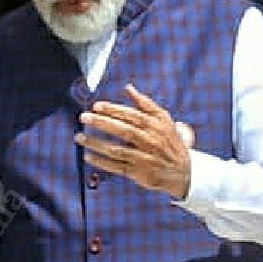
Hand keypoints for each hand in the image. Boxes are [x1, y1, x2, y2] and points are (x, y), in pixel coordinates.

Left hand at [74, 83, 194, 197]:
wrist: (183, 171)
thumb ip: (145, 103)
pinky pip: (116, 167)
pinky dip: (101, 162)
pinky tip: (88, 156)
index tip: (96, 106)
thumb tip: (128, 88)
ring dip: (96, 143)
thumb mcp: (164, 119)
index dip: (113, 110)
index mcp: (155, 126)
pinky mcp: (138, 173)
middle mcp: (150, 141)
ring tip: (79, 137)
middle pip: (123, 131)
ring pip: (117, 150)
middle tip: (84, 117)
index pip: (132, 115)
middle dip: (102, 123)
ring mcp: (143, 158)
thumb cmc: (169, 141)